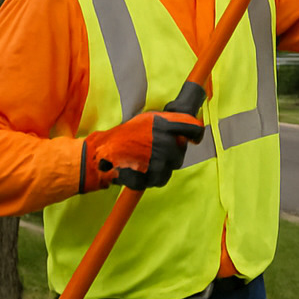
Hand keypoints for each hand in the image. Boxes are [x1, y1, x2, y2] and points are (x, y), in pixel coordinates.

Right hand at [82, 112, 204, 191]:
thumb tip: (186, 126)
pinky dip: (153, 177)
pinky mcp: (150, 176)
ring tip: (146, 160)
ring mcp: (158, 160)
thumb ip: (169, 122)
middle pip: (180, 153)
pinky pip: (160, 180)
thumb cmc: (125, 134)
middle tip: (156, 151)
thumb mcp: (147, 119)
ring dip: (162, 167)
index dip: (196, 134)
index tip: (193, 139)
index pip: (194, 128)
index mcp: (165, 124)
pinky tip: (142, 170)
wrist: (102, 152)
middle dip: (171, 154)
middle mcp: (165, 142)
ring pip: (171, 168)